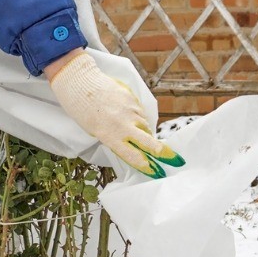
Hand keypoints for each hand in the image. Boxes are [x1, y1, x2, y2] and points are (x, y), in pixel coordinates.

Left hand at [48, 52, 183, 178]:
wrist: (80, 83)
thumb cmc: (83, 111)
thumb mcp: (96, 131)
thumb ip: (115, 138)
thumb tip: (133, 144)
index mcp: (110, 136)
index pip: (133, 156)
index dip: (147, 166)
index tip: (157, 173)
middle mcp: (123, 125)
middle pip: (149, 142)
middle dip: (164, 153)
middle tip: (176, 160)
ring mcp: (130, 111)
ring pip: (146, 126)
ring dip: (146, 133)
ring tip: (138, 133)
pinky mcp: (133, 99)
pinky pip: (140, 113)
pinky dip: (139, 118)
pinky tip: (130, 116)